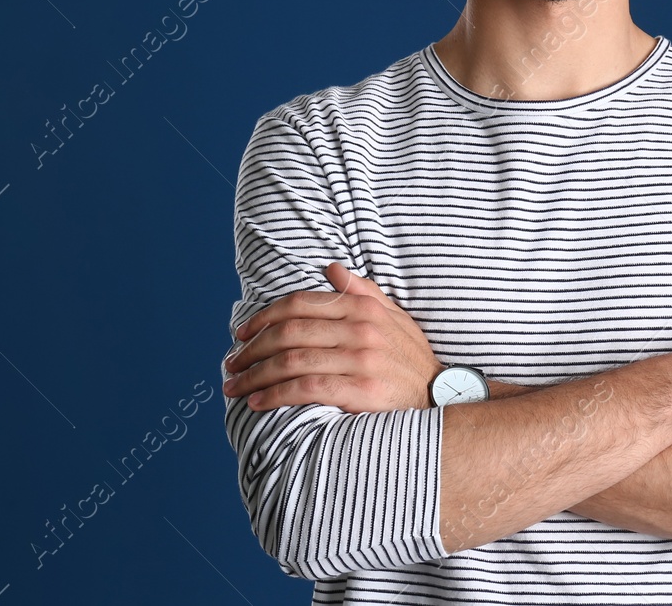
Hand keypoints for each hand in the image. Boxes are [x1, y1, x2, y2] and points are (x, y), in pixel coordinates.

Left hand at [221, 261, 444, 412]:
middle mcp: (361, 329)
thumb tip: (331, 268)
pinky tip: (258, 402)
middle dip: (252, 348)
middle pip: (289, 332)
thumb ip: (362, 291)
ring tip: (235, 386)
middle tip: (230, 363)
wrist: (440, 399)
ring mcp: (361, 359)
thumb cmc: (410, 359)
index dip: (264, 317)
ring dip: (255, 375)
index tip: (241, 333)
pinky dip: (276, 394)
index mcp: (364, 307)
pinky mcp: (360, 391)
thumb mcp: (394, 317)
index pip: (300, 304)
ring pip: (292, 360)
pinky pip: (306, 388)